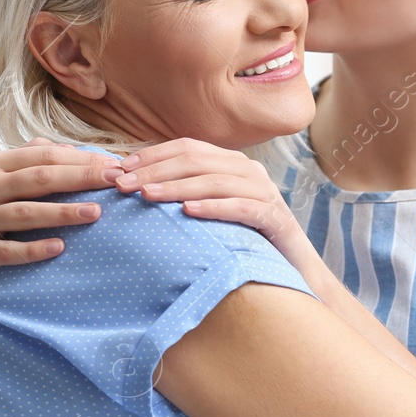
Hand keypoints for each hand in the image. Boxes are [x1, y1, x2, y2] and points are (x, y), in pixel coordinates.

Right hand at [0, 138, 120, 285]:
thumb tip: (67, 147)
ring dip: (62, 213)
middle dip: (80, 178)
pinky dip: (32, 250)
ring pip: (24, 213)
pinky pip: (5, 251)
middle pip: (39, 179)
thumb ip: (27, 159)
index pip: (44, 156)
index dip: (81, 159)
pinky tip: (59, 248)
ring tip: (96, 213)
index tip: (115, 165)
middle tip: (116, 181)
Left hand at [114, 138, 319, 272]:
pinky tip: (188, 211)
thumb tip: (140, 187)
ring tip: (147, 195)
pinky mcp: (275, 218)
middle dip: (156, 170)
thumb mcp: (214, 212)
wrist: (295, 270)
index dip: (152, 154)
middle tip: (124, 184)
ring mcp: (265, 192)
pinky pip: (241, 207)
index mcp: (232, 163)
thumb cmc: (246, 240)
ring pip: (215, 180)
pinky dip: (213, 207)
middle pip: (197, 160)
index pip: (187, 147)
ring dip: (177, 186)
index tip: (120, 168)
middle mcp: (249, 171)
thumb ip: (187, 194)